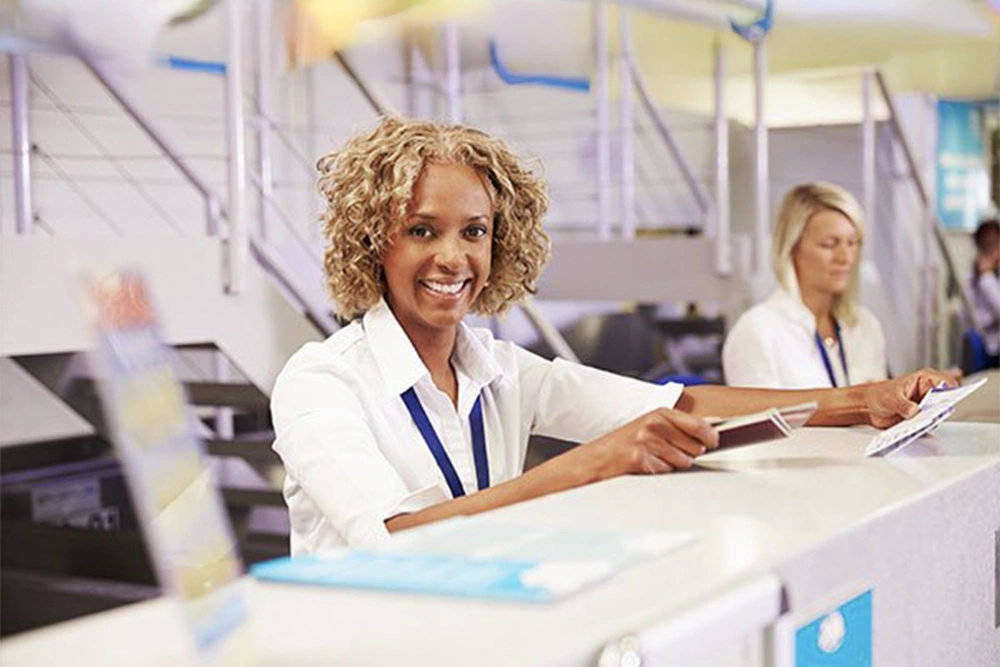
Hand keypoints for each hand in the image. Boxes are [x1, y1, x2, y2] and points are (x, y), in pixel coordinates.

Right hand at [580, 408, 718, 477]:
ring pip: (683, 462)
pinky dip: (659, 472)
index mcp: (660, 413)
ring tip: (655, 458)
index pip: (700, 424)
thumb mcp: (652, 427)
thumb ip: (678, 428)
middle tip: (669, 453)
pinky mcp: (641, 458)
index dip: (711, 437)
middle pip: (695, 447)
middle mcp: (655, 424)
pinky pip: (666, 471)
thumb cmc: (626, 443)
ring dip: (673, 465)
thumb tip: (710, 436)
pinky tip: (646, 465)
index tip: (712, 443)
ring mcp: (647, 440)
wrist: (597, 458)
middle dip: (687, 454)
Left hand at [864, 368, 959, 428]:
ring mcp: (926, 405)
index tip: (947, 401)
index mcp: (924, 379)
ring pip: (940, 413)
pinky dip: (927, 426)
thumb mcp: (890, 398)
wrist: (868, 407)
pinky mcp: (922, 417)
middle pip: (946, 400)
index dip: (950, 391)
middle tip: (934, 414)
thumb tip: (914, 411)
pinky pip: (930, 423)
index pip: (946, 382)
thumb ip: (903, 405)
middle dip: (942, 408)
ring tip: (922, 421)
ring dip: (934, 419)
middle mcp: (928, 391)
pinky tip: (918, 427)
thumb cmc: (878, 395)